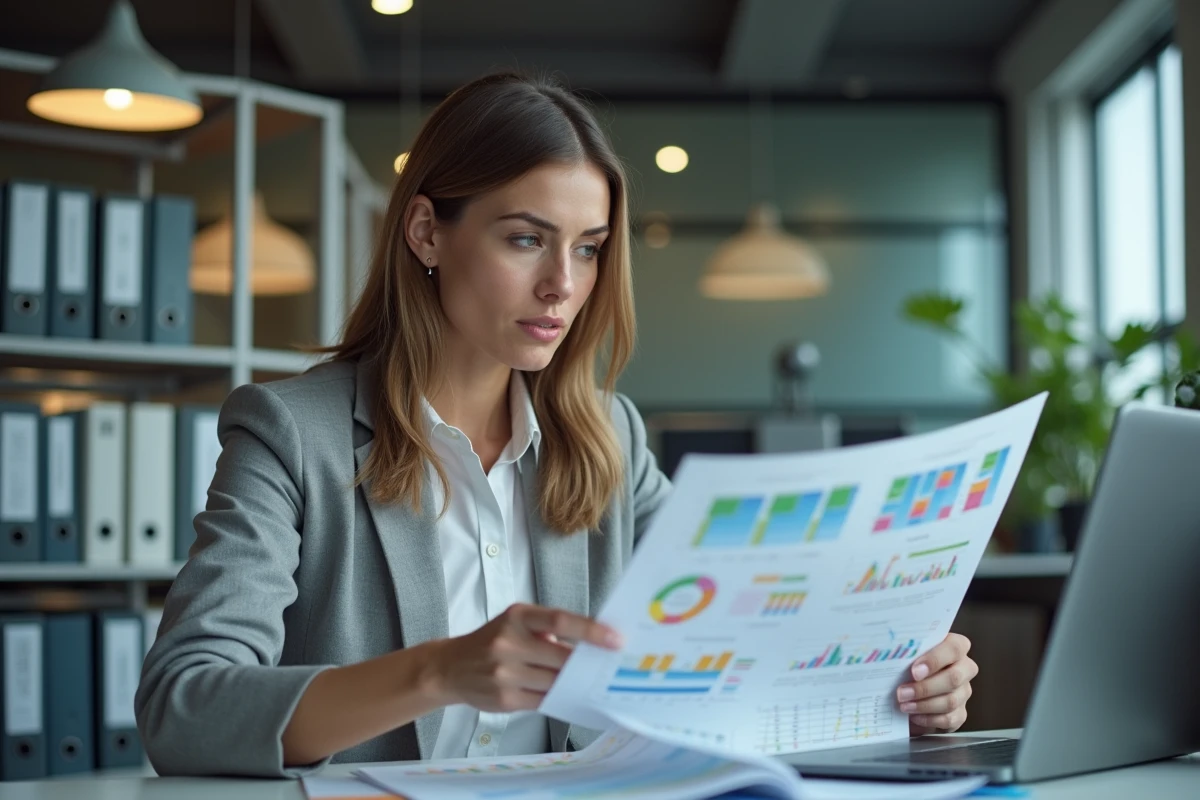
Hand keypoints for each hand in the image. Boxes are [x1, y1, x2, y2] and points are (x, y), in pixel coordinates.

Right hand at [431, 603, 622, 712]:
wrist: (451, 667)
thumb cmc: (492, 640)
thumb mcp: (515, 621)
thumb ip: (547, 630)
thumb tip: (590, 646)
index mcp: (517, 617)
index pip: (560, 621)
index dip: (591, 631)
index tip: (616, 639)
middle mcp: (508, 643)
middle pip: (561, 657)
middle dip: (587, 664)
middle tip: (610, 666)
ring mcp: (505, 673)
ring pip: (555, 682)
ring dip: (574, 683)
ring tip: (590, 680)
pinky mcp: (505, 699)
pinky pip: (543, 700)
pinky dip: (558, 697)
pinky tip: (568, 693)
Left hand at [897, 633, 976, 734]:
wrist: (909, 687)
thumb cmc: (907, 664)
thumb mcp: (907, 654)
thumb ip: (905, 652)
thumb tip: (885, 656)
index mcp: (955, 646)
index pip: (954, 647)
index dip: (935, 659)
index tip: (914, 671)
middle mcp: (964, 667)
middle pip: (954, 678)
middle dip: (925, 688)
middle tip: (902, 692)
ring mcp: (964, 691)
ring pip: (951, 701)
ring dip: (924, 705)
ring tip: (904, 705)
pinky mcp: (960, 712)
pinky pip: (950, 719)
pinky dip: (929, 719)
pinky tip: (914, 716)